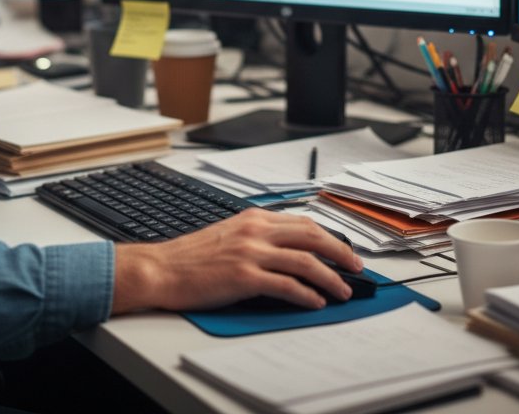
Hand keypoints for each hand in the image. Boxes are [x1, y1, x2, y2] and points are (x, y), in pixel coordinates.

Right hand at [110, 208, 364, 313]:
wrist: (162, 268)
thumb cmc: (192, 256)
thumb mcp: (229, 233)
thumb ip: (258, 236)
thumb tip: (289, 250)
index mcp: (254, 217)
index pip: (303, 222)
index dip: (329, 236)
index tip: (343, 248)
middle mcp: (256, 230)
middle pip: (311, 236)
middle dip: (340, 251)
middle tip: (356, 267)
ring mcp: (250, 252)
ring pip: (304, 261)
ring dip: (330, 277)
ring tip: (343, 290)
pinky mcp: (244, 276)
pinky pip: (286, 285)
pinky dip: (306, 294)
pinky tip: (315, 301)